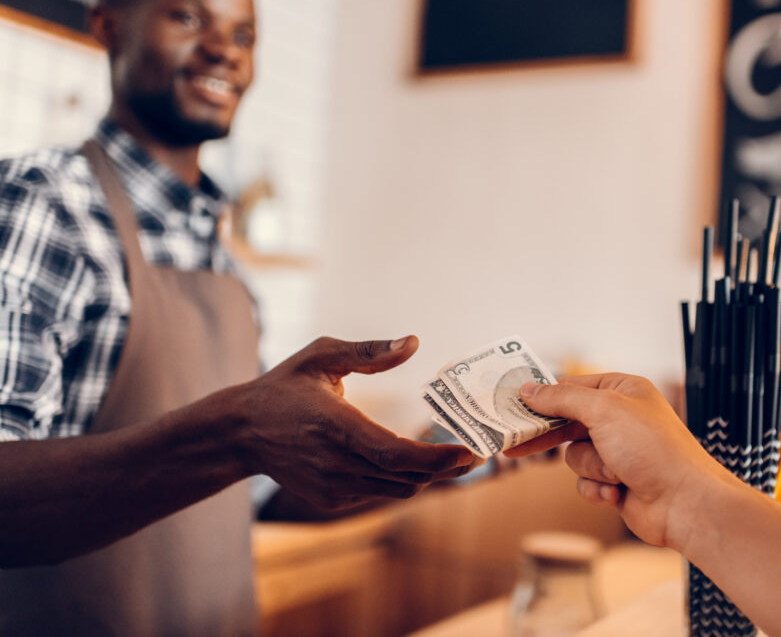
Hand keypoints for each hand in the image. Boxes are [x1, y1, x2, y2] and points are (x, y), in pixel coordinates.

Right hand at [234, 335, 478, 510]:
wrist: (241, 431)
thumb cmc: (285, 386)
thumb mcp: (321, 355)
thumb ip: (369, 350)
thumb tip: (413, 343)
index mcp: (336, 425)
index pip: (395, 453)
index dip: (436, 458)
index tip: (469, 451)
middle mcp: (336, 462)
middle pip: (406, 476)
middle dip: (447, 468)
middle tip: (478, 453)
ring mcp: (332, 485)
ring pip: (397, 489)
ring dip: (426, 475)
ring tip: (452, 457)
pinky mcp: (330, 499)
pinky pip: (378, 492)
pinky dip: (399, 479)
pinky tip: (411, 461)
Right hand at [505, 374, 729, 549]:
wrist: (684, 503)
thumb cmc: (653, 449)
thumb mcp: (603, 410)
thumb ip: (562, 399)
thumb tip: (529, 390)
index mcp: (623, 391)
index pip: (572, 386)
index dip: (542, 397)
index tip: (512, 404)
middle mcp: (621, 418)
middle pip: (567, 423)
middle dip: (550, 438)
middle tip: (513, 445)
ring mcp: (619, 451)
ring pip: (574, 456)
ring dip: (591, 467)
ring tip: (615, 472)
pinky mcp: (616, 480)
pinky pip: (585, 481)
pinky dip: (597, 488)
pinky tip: (617, 493)